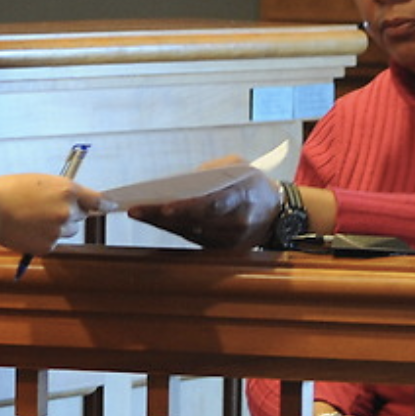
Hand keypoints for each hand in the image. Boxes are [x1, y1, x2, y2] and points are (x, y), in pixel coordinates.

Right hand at [0, 174, 108, 256]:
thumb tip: (79, 199)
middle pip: (81, 216)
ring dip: (57, 227)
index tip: (112, 207)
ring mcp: (58, 231)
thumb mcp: (41, 182)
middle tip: (45, 208)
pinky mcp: (48, 246)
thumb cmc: (9, 191)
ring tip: (33, 218)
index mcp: (67, 190)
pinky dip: (45, 238)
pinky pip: (55, 242)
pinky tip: (29, 229)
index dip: (106, 205)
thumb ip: (63, 190)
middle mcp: (67, 211)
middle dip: (69, 213)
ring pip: (68, 231)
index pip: (98, 200)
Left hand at [129, 162, 278, 250]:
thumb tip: (179, 183)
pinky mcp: (224, 250)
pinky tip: (154, 220)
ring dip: (162, 224)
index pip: (213, 204)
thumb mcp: (239, 166)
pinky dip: (173, 229)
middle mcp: (237, 222)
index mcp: (244, 196)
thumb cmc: (253, 184)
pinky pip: (193, 239)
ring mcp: (230, 240)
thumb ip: (212, 170)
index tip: (164, 207)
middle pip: (195, 221)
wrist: (278, 215)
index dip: (188, 207)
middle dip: (164, 216)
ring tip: (137, 212)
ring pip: (190, 232)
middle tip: (136, 209)